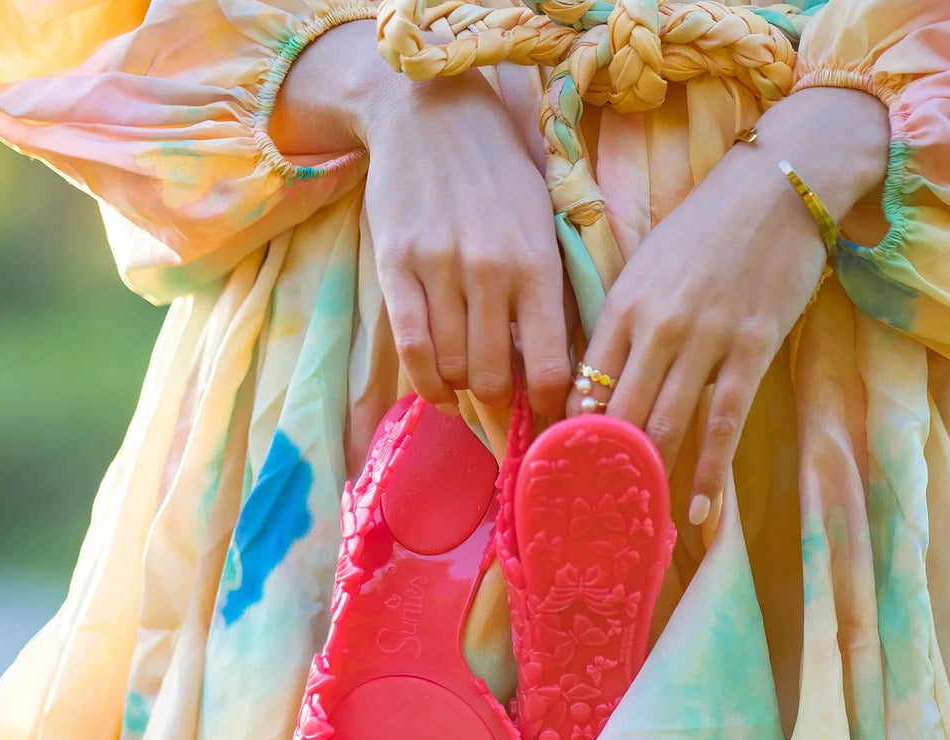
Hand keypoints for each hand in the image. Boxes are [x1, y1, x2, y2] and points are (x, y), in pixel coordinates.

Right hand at [271, 21, 569, 414]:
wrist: (429, 113)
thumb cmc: (498, 172)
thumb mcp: (542, 222)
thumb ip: (550, 289)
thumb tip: (553, 365)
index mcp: (536, 263)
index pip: (550, 365)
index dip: (550, 406)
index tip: (548, 416)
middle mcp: (490, 271)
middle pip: (494, 377)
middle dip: (499, 400)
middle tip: (501, 397)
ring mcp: (439, 270)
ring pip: (452, 367)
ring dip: (462, 388)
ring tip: (468, 384)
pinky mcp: (396, 267)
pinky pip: (410, 348)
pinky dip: (426, 382)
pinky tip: (439, 390)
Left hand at [570, 86, 890, 524]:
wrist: (782, 184)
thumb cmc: (705, 227)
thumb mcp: (644, 267)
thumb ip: (620, 323)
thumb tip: (592, 382)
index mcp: (621, 307)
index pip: (582, 386)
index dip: (571, 435)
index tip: (563, 473)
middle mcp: (656, 328)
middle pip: (618, 416)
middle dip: (604, 467)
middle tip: (596, 510)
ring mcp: (705, 341)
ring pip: (666, 425)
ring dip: (651, 477)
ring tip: (639, 517)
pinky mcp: (751, 350)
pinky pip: (723, 424)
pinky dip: (709, 472)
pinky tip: (699, 509)